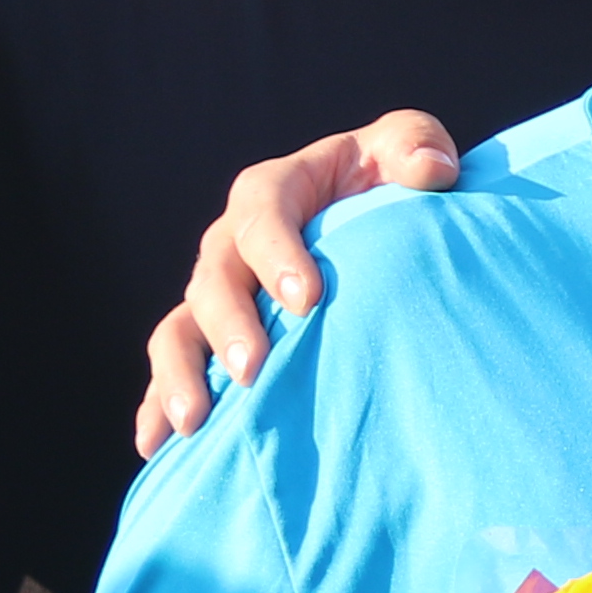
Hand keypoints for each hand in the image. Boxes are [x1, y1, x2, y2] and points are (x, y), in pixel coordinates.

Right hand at [132, 110, 466, 452]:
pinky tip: (156, 447)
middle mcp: (231, 245)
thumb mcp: (404, 151)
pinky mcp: (207, 341)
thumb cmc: (386, 185)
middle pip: (214, 280)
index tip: (307, 299)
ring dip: (181, 374)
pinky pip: (173, 373)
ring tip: (195, 420)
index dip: (277, 253)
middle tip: (252, 370)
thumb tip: (434, 170)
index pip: (261, 211)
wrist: (371, 231)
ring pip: (178, 330)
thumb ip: (416, 145)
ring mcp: (215, 297)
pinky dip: (157, 407)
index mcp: (273, 191)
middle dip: (229, 326)